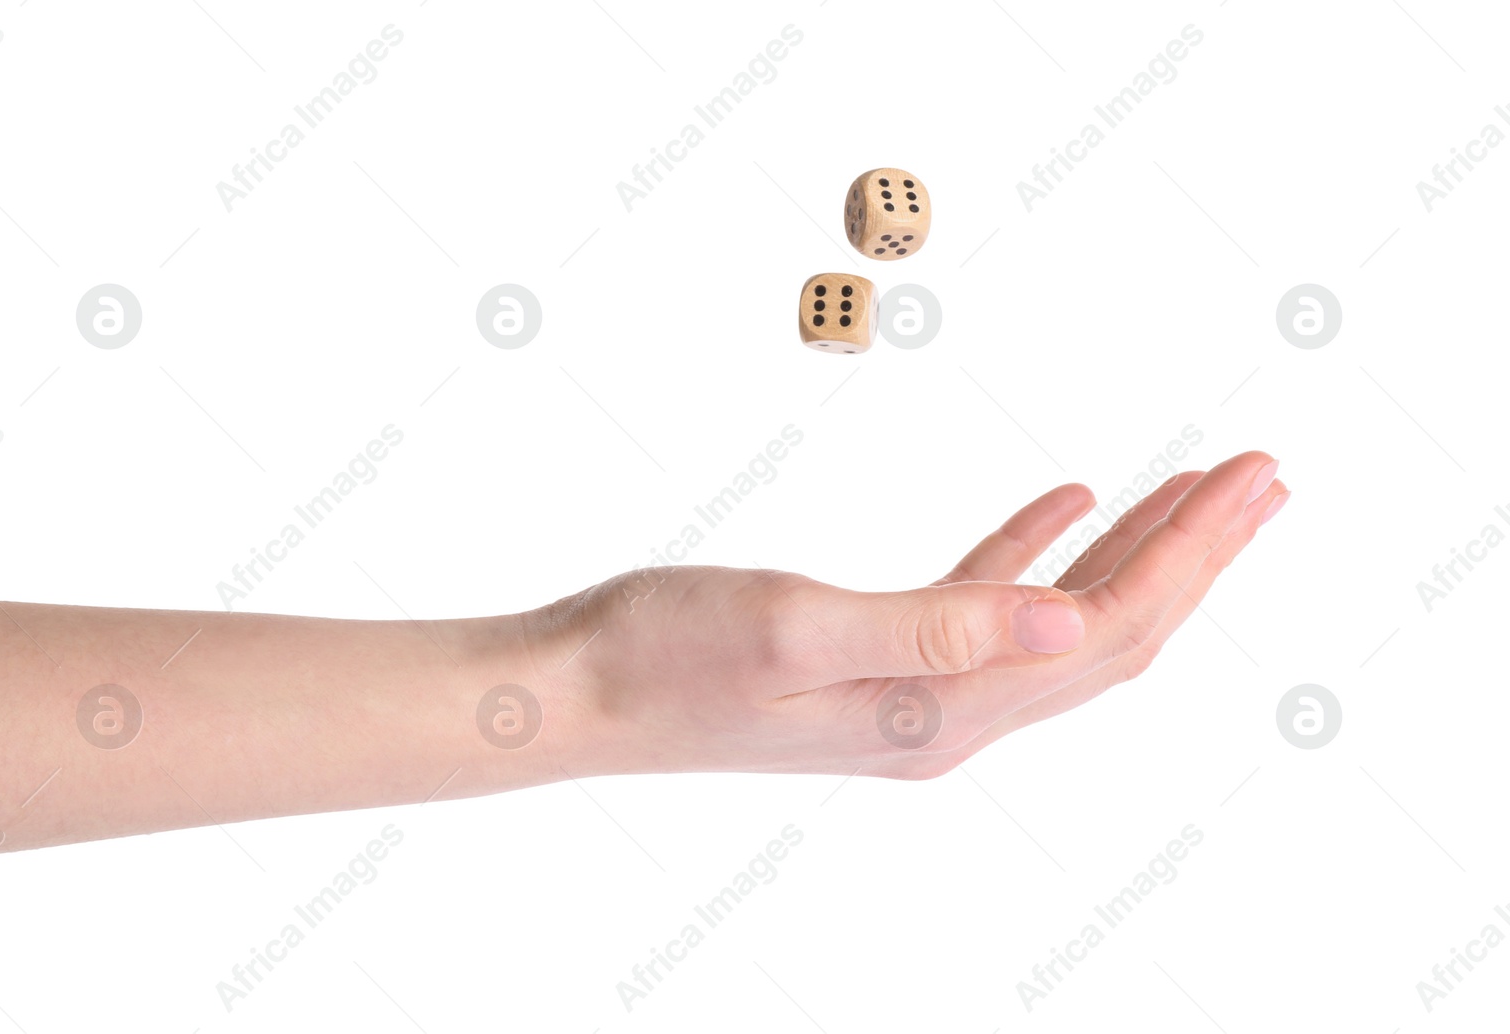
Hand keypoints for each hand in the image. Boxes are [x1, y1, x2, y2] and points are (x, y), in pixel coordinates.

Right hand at [542, 451, 1287, 780]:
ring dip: (1132, 553)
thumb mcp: (799, 626)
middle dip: (1192, 554)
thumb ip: (938, 626)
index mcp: (939, 710)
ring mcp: (911, 694)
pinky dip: (1038, 555)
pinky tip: (1068, 507)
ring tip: (1196, 488)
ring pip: (1059, 620)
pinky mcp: (874, 665)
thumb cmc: (665, 653)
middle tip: (1262, 474)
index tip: (1254, 480)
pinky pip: (987, 607)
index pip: (1105, 632)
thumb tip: (1075, 620)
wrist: (579, 691)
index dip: (1191, 556)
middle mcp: (944, 714)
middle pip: (1106, 632)